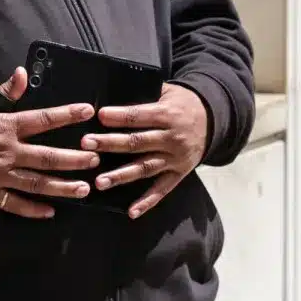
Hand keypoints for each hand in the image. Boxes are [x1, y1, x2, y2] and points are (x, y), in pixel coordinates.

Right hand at [0, 67, 99, 217]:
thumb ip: (5, 91)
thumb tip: (23, 73)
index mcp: (7, 126)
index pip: (44, 119)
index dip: (68, 114)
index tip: (88, 112)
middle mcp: (8, 151)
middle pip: (47, 157)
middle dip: (75, 159)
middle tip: (96, 160)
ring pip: (36, 184)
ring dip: (62, 187)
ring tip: (84, 190)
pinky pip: (13, 204)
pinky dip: (32, 210)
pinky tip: (50, 213)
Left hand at [84, 82, 209, 218]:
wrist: (213, 120)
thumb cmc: (182, 103)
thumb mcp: (168, 91)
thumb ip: (145, 92)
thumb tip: (113, 88)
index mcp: (167, 114)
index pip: (139, 116)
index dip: (120, 116)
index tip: (99, 116)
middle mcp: (171, 138)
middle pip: (137, 142)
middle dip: (111, 143)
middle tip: (87, 145)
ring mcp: (175, 158)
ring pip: (145, 168)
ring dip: (121, 176)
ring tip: (99, 182)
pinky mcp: (179, 173)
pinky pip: (162, 190)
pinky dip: (147, 202)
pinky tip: (131, 212)